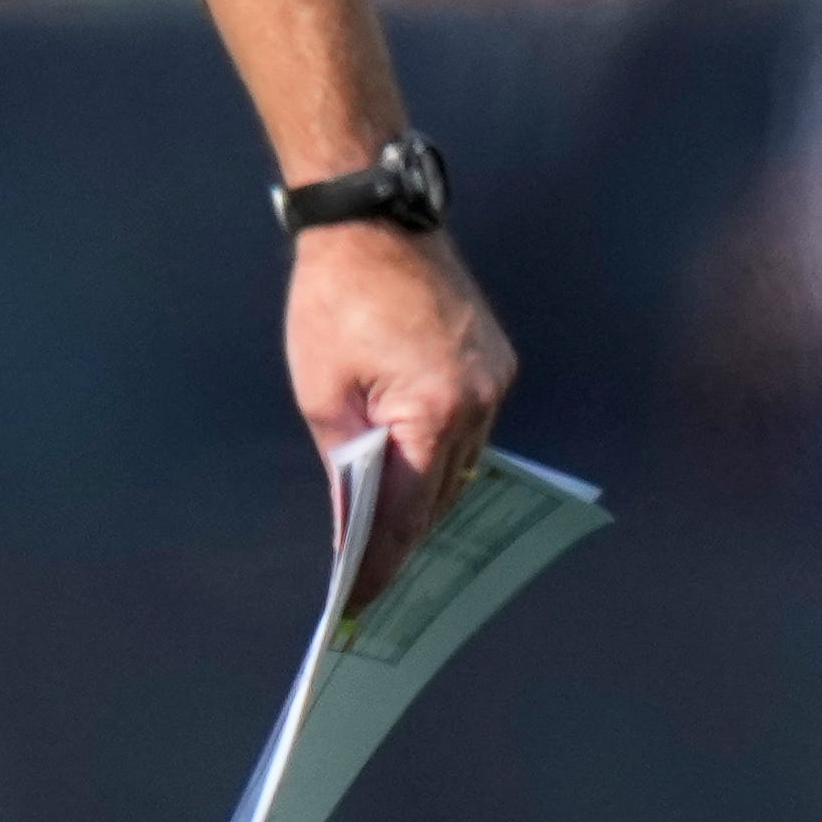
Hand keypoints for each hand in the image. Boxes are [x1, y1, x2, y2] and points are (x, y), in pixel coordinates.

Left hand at [286, 221, 515, 610]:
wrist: (373, 217)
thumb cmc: (335, 299)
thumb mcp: (323, 393)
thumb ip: (346, 466)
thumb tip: (354, 525)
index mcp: (434, 409)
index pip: (407, 511)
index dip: (382, 563)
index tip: (364, 604)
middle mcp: (480, 400)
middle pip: (442, 496)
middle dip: (407, 539)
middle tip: (373, 582)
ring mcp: (496, 380)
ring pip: (462, 467)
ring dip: (427, 497)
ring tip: (391, 539)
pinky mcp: (498, 363)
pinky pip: (473, 431)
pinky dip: (443, 456)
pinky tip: (415, 475)